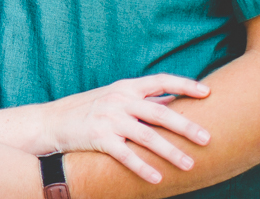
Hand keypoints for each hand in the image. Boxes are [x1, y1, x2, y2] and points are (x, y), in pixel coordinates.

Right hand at [37, 74, 211, 183]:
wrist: (53, 121)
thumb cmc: (89, 109)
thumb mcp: (115, 96)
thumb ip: (143, 99)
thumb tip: (173, 99)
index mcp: (126, 87)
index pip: (160, 81)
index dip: (184, 85)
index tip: (207, 92)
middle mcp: (119, 100)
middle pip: (159, 112)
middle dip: (185, 126)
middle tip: (207, 138)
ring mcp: (109, 119)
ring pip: (146, 136)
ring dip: (170, 151)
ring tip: (189, 164)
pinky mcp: (99, 138)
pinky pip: (125, 155)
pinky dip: (142, 167)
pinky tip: (158, 178)